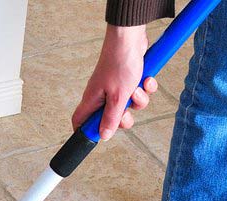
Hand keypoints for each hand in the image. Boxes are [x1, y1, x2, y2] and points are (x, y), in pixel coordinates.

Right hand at [71, 24, 157, 139]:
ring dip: (138, 100)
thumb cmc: (119, 62)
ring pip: (128, 105)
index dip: (86, 132)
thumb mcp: (117, 97)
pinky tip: (146, 79)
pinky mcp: (128, 79)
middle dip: (124, 118)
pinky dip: (145, 88)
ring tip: (138, 88)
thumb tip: (104, 136)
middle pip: (110, 118)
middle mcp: (102, 95)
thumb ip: (111, 118)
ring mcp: (115, 87)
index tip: (98, 136)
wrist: (131, 38)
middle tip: (127, 112)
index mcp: (92, 100)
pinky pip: (137, 92)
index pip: (80, 121)